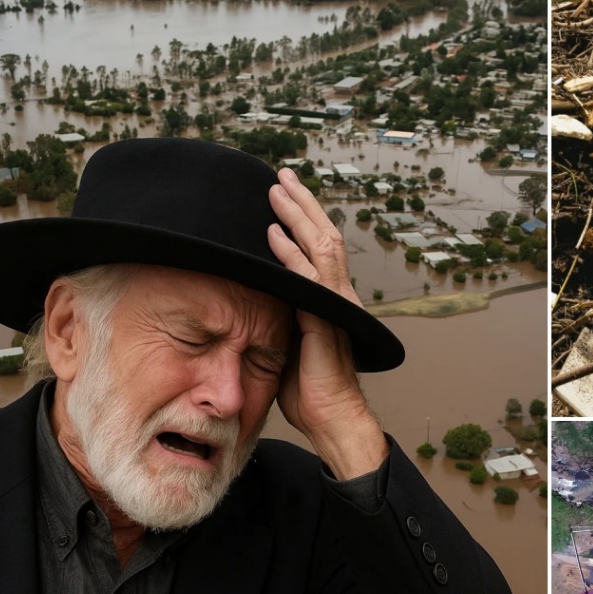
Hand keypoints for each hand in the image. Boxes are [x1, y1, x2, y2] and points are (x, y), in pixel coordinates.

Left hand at [267, 167, 387, 477]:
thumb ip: (279, 316)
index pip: (318, 248)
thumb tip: (255, 299)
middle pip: (323, 236)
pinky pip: (310, 280)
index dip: (302, 220)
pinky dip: (292, 255)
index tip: (283, 196)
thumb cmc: (308, 390)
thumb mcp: (288, 343)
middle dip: (302, 204)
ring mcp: (334, 306)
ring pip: (322, 247)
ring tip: (278, 189)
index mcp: (329, 300)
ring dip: (298, 216)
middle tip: (281, 175)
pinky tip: (274, 235)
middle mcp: (337, 296)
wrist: (332, 419)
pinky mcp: (325, 321)